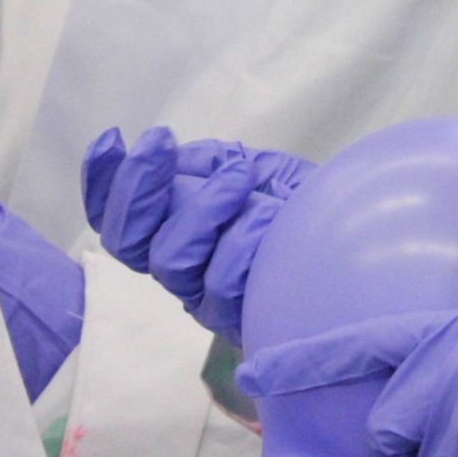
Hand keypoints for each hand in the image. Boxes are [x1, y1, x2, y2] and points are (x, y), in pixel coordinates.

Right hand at [81, 126, 314, 344]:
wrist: (356, 243)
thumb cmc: (301, 207)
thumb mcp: (253, 169)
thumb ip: (207, 164)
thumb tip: (169, 158)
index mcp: (173, 229)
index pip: (116, 217)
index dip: (101, 181)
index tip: (112, 138)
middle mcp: (180, 265)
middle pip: (126, 241)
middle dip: (136, 185)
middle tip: (159, 142)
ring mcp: (205, 296)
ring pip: (170, 258)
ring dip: (202, 206)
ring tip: (241, 177)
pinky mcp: (238, 318)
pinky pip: (221, 279)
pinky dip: (243, 236)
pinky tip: (271, 214)